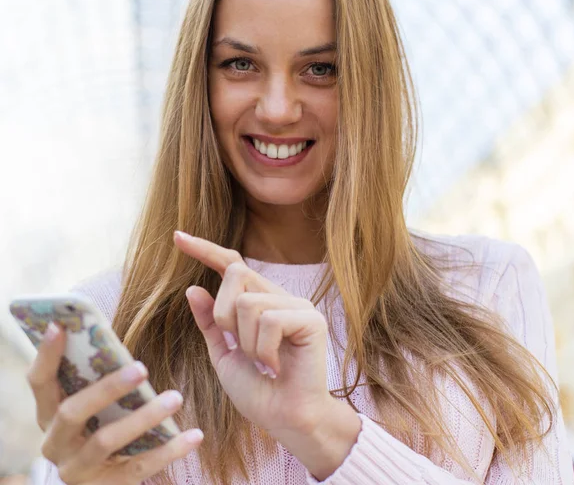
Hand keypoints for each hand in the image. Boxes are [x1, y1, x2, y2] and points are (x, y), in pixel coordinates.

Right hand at [27, 322, 202, 484]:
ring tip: (176, 397)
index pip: (39, 382)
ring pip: (106, 441)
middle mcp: (56, 443)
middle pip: (72, 412)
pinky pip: (140, 468)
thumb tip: (108, 334)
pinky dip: (169, 450)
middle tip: (141, 367)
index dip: (47, 354)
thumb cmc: (103, 422)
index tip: (60, 325)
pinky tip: (195, 435)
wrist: (102, 481)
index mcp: (49, 414)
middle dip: (107, 388)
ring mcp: (78, 468)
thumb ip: (96, 375)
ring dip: (143, 417)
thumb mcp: (92, 402)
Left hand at [174, 231, 361, 479]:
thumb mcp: (224, 355)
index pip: (232, 265)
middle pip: (236, 273)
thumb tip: (193, 289)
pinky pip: (269, 319)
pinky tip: (277, 366)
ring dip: (245, 341)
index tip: (178, 237)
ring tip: (263, 362)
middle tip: (240, 346)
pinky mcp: (311, 319)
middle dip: (224, 314)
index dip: (205, 250)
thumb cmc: (259, 392)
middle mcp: (280, 297)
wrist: (286, 421)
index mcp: (260, 302)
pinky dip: (263, 349)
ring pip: (248, 302)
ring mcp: (298, 305)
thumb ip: (211, 323)